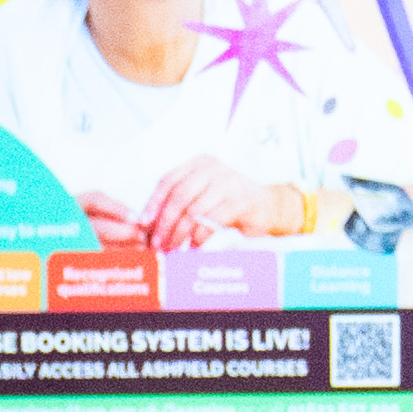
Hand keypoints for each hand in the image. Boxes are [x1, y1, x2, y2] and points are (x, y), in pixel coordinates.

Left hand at [132, 156, 257, 250]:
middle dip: (165, 222)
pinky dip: (199, 238)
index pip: (168, 180)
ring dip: (180, 233)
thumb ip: (181, 202)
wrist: (268, 205)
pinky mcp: (239, 201)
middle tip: (158, 243)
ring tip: (173, 249)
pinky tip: (193, 248)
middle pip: (179, 195)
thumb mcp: (203, 195)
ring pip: (194, 210)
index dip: (153, 202)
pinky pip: (211, 221)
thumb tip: (150, 224)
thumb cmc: (229, 202)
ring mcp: (227, 183)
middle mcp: (212, 168)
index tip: (144, 223)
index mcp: (198, 163)